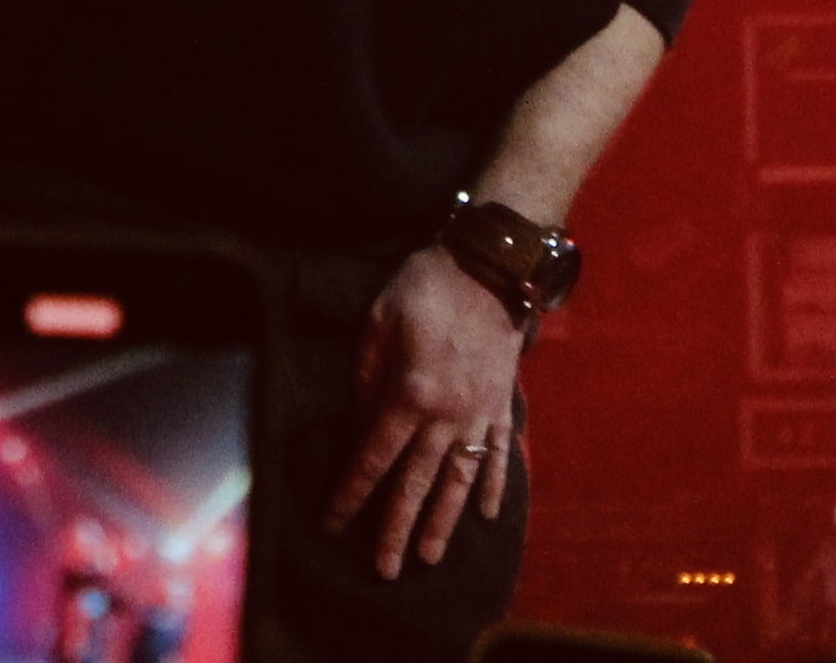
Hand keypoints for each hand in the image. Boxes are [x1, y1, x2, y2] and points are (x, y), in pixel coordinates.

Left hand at [329, 245, 526, 577]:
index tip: (333, 524)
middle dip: (395, 529)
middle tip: (384, 570)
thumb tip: (358, 426)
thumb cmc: (424, 287)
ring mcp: (479, 415)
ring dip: (442, 523)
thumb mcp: (378, 322)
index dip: (351, 495)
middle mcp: (446, 416)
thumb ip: (366, 380)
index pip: (373, 458)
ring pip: (458, 482)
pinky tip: (486, 517)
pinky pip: (498, 457)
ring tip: (428, 558)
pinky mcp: (502, 406)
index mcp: (409, 395)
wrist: (490, 266)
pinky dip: (493, 488)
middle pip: (415, 484)